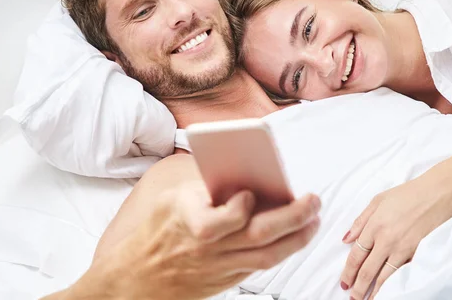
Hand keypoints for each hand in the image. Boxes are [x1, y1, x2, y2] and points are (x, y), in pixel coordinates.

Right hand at [57, 181, 320, 299]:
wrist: (136, 280)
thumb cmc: (157, 231)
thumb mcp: (171, 200)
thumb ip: (205, 188)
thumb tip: (243, 172)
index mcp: (191, 223)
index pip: (223, 219)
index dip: (242, 208)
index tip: (253, 193)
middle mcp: (211, 248)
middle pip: (260, 236)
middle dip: (293, 217)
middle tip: (313, 200)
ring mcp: (221, 267)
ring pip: (269, 256)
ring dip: (298, 237)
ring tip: (314, 218)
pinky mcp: (228, 279)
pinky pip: (263, 265)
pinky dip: (284, 249)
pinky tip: (297, 235)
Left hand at [340, 136, 451, 299]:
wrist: (438, 193)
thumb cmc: (409, 194)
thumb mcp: (378, 200)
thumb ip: (360, 221)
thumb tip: (346, 239)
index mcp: (374, 225)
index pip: (356, 255)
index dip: (349, 271)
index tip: (345, 282)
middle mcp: (385, 240)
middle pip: (367, 270)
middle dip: (358, 287)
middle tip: (353, 298)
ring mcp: (402, 248)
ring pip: (384, 277)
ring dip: (374, 292)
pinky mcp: (417, 253)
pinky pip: (402, 274)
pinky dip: (394, 285)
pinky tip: (389, 292)